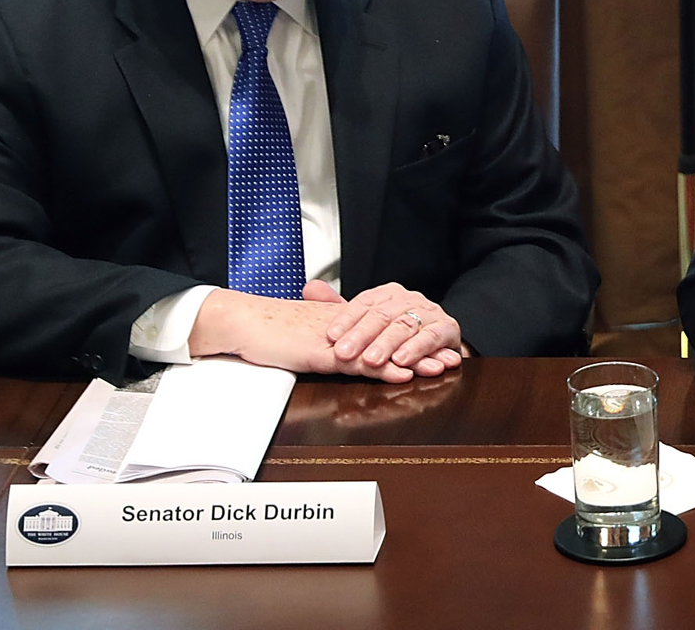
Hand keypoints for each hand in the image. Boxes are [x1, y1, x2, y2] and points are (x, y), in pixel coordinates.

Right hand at [187, 289, 423, 381]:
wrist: (242, 322)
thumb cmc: (268, 331)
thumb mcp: (305, 337)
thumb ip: (327, 342)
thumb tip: (342, 353)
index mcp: (344, 323)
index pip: (386, 330)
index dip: (413, 338)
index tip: (438, 346)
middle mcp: (346, 329)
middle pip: (392, 338)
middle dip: (424, 349)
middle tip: (452, 357)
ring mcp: (336, 340)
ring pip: (382, 349)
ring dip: (413, 359)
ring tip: (439, 367)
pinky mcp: (322, 353)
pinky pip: (357, 361)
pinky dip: (382, 368)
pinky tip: (401, 373)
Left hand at [314, 281, 464, 376]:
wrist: (438, 345)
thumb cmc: (398, 335)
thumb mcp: (366, 323)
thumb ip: (339, 309)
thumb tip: (309, 288)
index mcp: (388, 294)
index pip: (364, 303)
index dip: (346, 320)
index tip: (330, 337)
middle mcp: (409, 299)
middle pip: (382, 315)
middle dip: (361, 336)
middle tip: (344, 354)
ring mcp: (430, 312)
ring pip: (405, 325)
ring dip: (386, 344)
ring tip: (371, 360)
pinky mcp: (448, 329)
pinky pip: (433, 337)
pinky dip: (418, 349)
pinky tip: (404, 360)